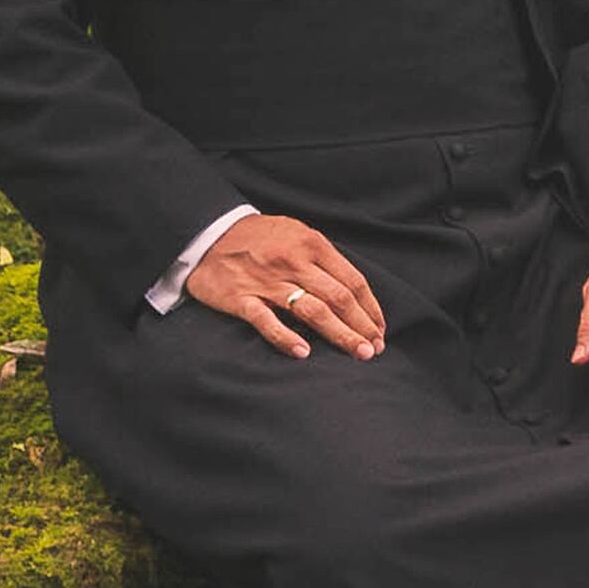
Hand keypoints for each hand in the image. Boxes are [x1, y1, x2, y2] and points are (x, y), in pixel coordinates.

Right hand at [186, 213, 384, 360]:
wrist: (208, 234)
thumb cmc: (259, 238)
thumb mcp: (296, 234)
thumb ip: (322, 259)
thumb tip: (353, 291)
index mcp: (312, 244)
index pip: (352, 281)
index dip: (370, 308)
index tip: (380, 329)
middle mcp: (294, 261)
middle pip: (338, 298)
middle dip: (362, 326)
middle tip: (375, 349)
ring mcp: (267, 281)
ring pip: (312, 310)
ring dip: (339, 334)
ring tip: (358, 353)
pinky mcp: (241, 297)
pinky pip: (267, 321)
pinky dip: (286, 338)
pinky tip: (305, 354)